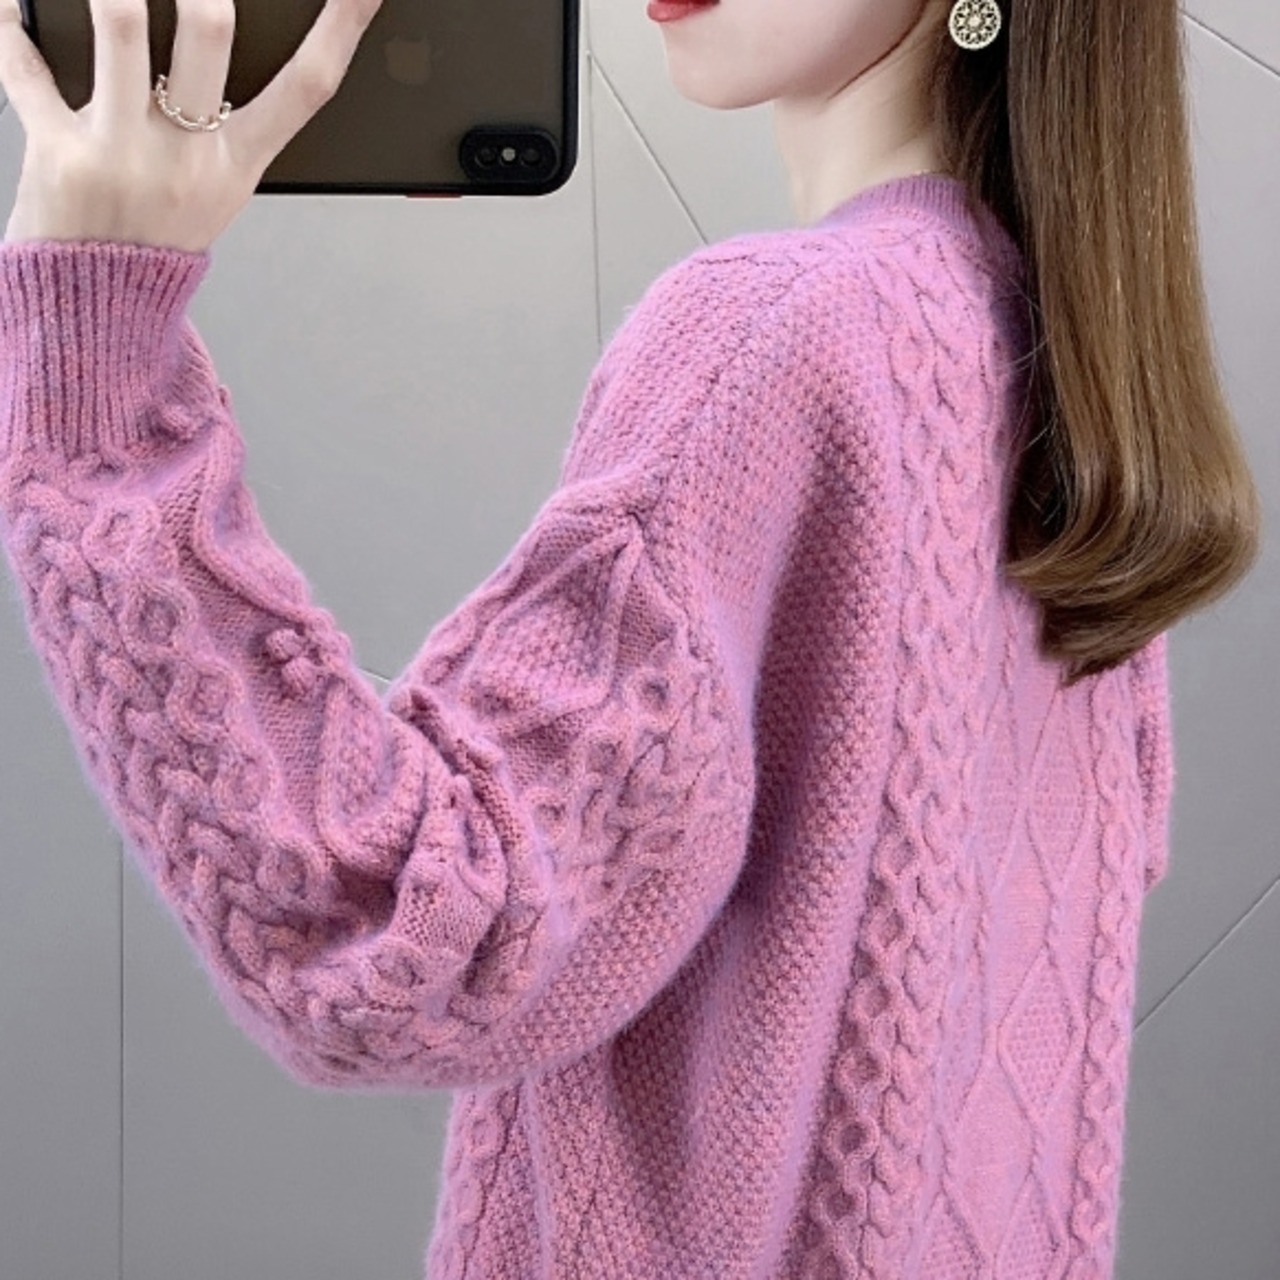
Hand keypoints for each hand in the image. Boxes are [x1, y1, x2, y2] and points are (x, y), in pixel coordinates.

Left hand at [0, 0, 384, 252]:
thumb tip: (214, 36)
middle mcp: (185, 156)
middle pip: (210, 30)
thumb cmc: (154, 244)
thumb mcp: (211, 191)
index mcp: (235, 166)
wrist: (97, 312)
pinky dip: (10, 25)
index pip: (306, 89)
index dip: (341, 27)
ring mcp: (122, 152)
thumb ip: (221, 124)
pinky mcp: (58, 151)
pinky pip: (24, 66)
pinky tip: (12, 7)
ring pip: (119, 24)